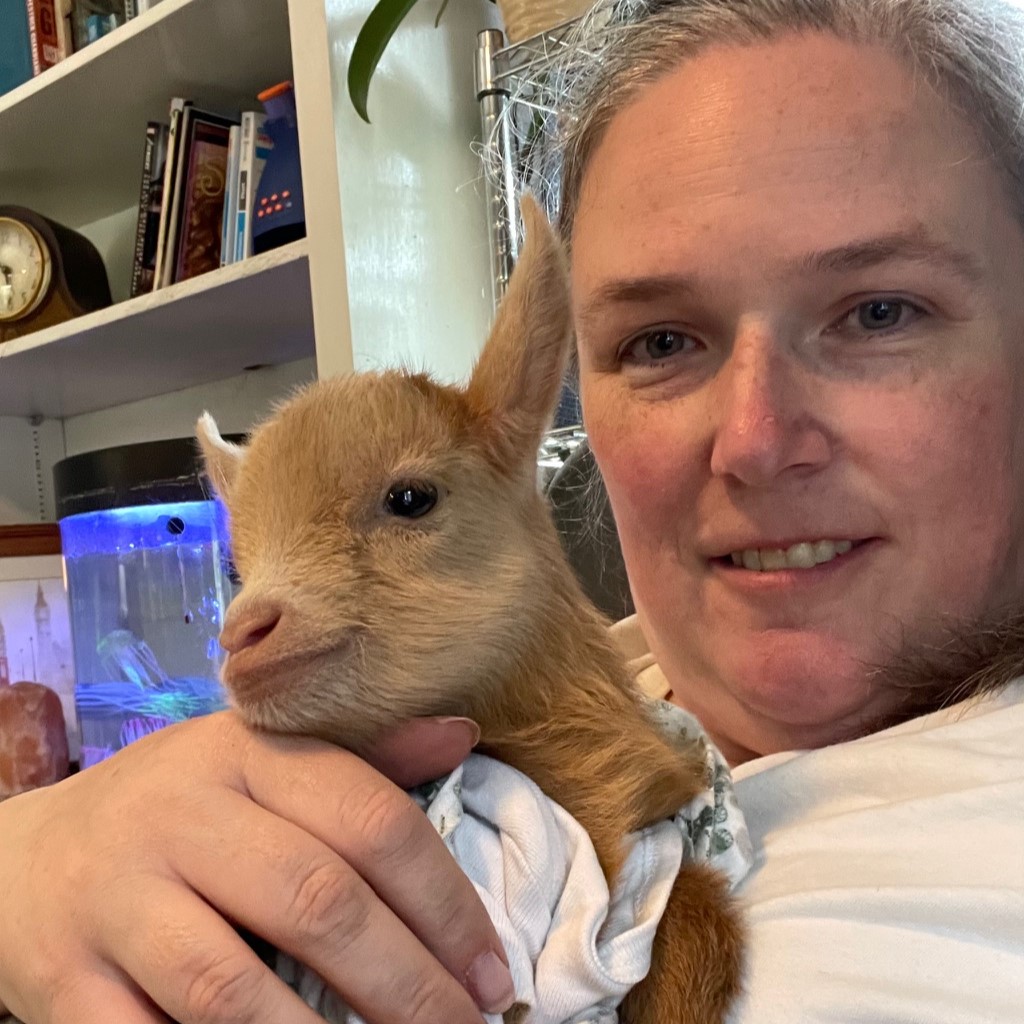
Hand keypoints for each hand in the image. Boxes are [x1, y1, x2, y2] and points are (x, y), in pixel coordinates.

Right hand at [0, 711, 511, 1023]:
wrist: (29, 856)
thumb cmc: (179, 809)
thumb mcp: (262, 761)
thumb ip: (365, 755)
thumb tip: (460, 734)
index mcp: (244, 753)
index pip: (369, 818)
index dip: (445, 901)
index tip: (493, 972)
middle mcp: (179, 814)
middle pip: (315, 900)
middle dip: (408, 980)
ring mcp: (116, 899)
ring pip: (231, 987)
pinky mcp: (64, 980)